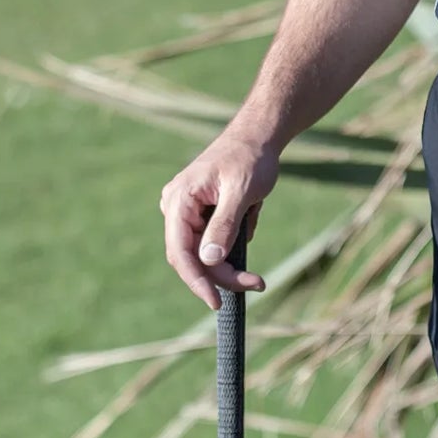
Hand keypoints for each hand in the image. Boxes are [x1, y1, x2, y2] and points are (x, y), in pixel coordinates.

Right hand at [159, 122, 280, 310]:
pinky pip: (213, 240)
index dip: (197, 280)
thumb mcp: (241, 191)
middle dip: (221, 275)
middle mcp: (177, 207)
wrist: (260, 135)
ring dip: (229, 265)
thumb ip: (224, 225)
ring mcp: (187, 211)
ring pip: (203, 252)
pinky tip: (252, 218)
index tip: (216, 302)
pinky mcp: (201, 213)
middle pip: (192, 257)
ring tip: (257, 272)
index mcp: (179, 200)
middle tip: (256, 282)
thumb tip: (208, 260)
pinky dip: (232, 244)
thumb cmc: (251, 158)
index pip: (180, 251)